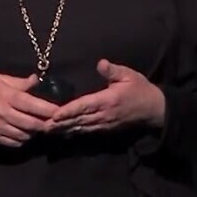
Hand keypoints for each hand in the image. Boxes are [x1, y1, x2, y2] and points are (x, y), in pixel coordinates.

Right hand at [0, 73, 59, 147]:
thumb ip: (19, 82)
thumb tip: (36, 80)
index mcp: (5, 96)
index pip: (31, 104)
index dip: (48, 109)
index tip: (60, 110)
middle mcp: (3, 114)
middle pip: (31, 124)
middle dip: (46, 124)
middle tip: (55, 121)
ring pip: (25, 135)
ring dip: (35, 132)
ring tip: (41, 126)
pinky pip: (14, 143)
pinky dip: (24, 139)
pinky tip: (26, 132)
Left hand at [47, 59, 164, 134]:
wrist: (154, 110)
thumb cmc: (140, 89)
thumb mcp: (129, 75)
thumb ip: (113, 71)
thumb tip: (100, 63)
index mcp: (108, 101)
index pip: (84, 106)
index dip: (68, 111)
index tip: (54, 114)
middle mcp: (104, 115)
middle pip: (78, 120)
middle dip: (60, 123)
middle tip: (42, 125)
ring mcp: (104, 124)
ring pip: (80, 128)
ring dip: (64, 129)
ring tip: (48, 130)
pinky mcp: (106, 129)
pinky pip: (87, 131)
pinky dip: (74, 132)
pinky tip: (63, 133)